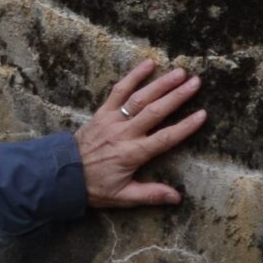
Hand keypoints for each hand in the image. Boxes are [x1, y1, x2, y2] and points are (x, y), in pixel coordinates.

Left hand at [77, 59, 206, 208]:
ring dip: (160, 84)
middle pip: (155, 111)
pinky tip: (148, 64)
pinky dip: (132, 77)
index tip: (203, 114)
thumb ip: (150, 194)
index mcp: (132, 154)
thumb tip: (177, 198)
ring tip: (180, 72)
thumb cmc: (92, 186)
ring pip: (138, 98)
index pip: (165, 138)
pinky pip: (117, 91)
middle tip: (196, 83)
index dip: (185, 127)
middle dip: (177, 96)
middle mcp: (123, 133)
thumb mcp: (121, 196)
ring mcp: (111, 120)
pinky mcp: (101, 113)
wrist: (59, 174)